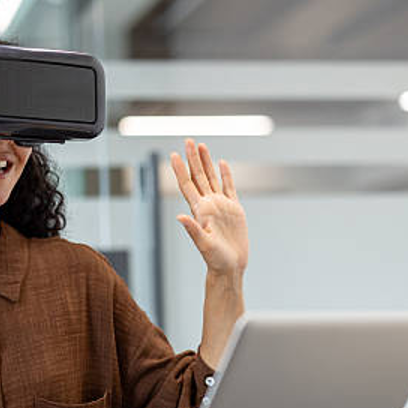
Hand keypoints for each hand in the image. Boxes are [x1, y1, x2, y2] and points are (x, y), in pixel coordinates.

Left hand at [170, 139, 248, 276]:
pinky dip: (225, 174)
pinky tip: (222, 163)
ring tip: (201, 146)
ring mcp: (221, 206)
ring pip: (211, 178)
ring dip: (206, 162)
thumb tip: (181, 216)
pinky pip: (229, 187)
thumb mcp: (204, 245)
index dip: (180, 170)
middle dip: (193, 158)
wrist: (231, 266)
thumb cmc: (216, 260)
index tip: (173, 155)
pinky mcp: (234, 209)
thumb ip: (193, 230)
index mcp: (200, 210)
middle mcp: (208, 205)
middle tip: (188, 141)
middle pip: (198, 176)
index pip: (187, 185)